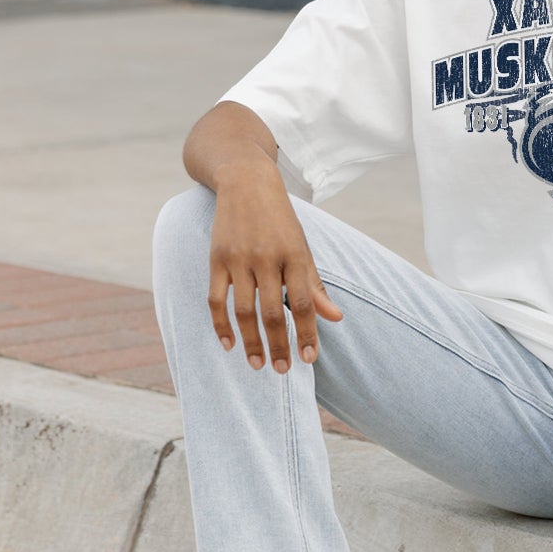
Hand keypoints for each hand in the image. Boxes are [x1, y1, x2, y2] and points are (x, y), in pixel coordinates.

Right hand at [207, 164, 343, 373]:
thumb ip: (315, 285)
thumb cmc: (281, 221)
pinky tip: (229, 345)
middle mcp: (267, 257)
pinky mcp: (216, 259)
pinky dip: (221, 325)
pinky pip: (216, 300)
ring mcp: (239, 259)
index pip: (303, 302)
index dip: (307, 333)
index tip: (309, 359)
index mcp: (295, 255)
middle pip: (273, 312)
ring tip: (258, 364)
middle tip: (283, 370)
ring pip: (244, 311)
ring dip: (251, 342)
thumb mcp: (302, 247)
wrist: (246, 181)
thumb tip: (336, 318)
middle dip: (279, 345)